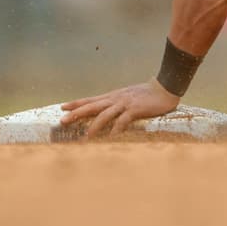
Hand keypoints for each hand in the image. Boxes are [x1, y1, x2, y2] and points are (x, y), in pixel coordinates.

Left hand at [59, 80, 180, 137]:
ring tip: (85, 136)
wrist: (164, 88)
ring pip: (104, 114)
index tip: (62, 108)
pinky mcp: (135, 109)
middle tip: (62, 120)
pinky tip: (110, 138)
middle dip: (76, 113)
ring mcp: (124, 103)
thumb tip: (108, 111)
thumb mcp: (128, 97)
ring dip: (94, 126)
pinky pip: (122, 121)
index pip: (90, 99)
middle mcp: (115, 99)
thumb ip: (118, 104)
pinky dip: (115, 130)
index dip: (76, 103)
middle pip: (92, 106)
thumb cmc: (147, 95)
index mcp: (113, 96)